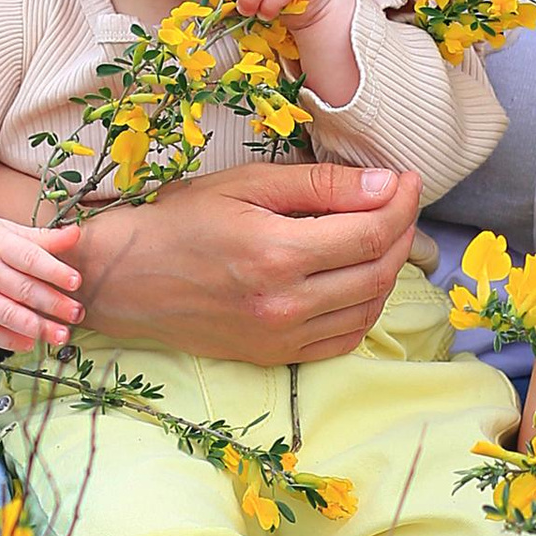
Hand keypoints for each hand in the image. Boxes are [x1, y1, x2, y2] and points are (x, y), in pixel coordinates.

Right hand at [0, 209, 83, 352]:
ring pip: (6, 314)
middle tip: (77, 313)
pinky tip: (30, 343)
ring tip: (61, 335)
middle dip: (52, 304)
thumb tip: (76, 234)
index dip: (53, 270)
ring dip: (36, 327)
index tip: (75, 281)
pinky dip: (9, 340)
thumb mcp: (6, 230)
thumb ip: (42, 237)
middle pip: (21, 289)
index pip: (28, 258)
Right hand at [64, 157, 420, 363]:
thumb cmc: (181, 221)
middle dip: (402, 232)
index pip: (370, 233)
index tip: (408, 180)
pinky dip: (366, 308)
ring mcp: (281, 336)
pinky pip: (344, 338)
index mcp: (277, 254)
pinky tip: (359, 278)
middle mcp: (285, 303)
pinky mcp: (275, 355)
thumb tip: (387, 185)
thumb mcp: (247, 184)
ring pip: (369, 307)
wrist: (127, 279)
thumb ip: (320, 184)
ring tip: (383, 235)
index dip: (401, 204)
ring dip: (389, 270)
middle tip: (400, 203)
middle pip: (378, 272)